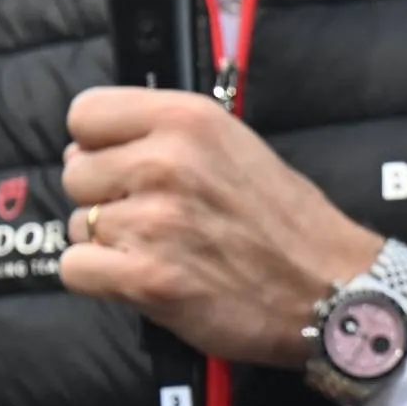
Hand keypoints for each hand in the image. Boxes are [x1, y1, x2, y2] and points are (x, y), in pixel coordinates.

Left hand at [57, 87, 380, 365]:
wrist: (331, 291)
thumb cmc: (288, 223)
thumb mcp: (236, 145)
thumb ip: (166, 136)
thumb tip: (87, 148)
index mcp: (188, 121)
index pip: (85, 114)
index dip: (96, 143)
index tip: (119, 163)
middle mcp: (165, 163)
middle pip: (76, 173)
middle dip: (105, 197)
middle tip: (153, 217)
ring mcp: (153, 222)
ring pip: (78, 225)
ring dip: (110, 243)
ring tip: (162, 251)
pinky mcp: (145, 278)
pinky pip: (75, 269)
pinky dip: (101, 280)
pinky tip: (141, 278)